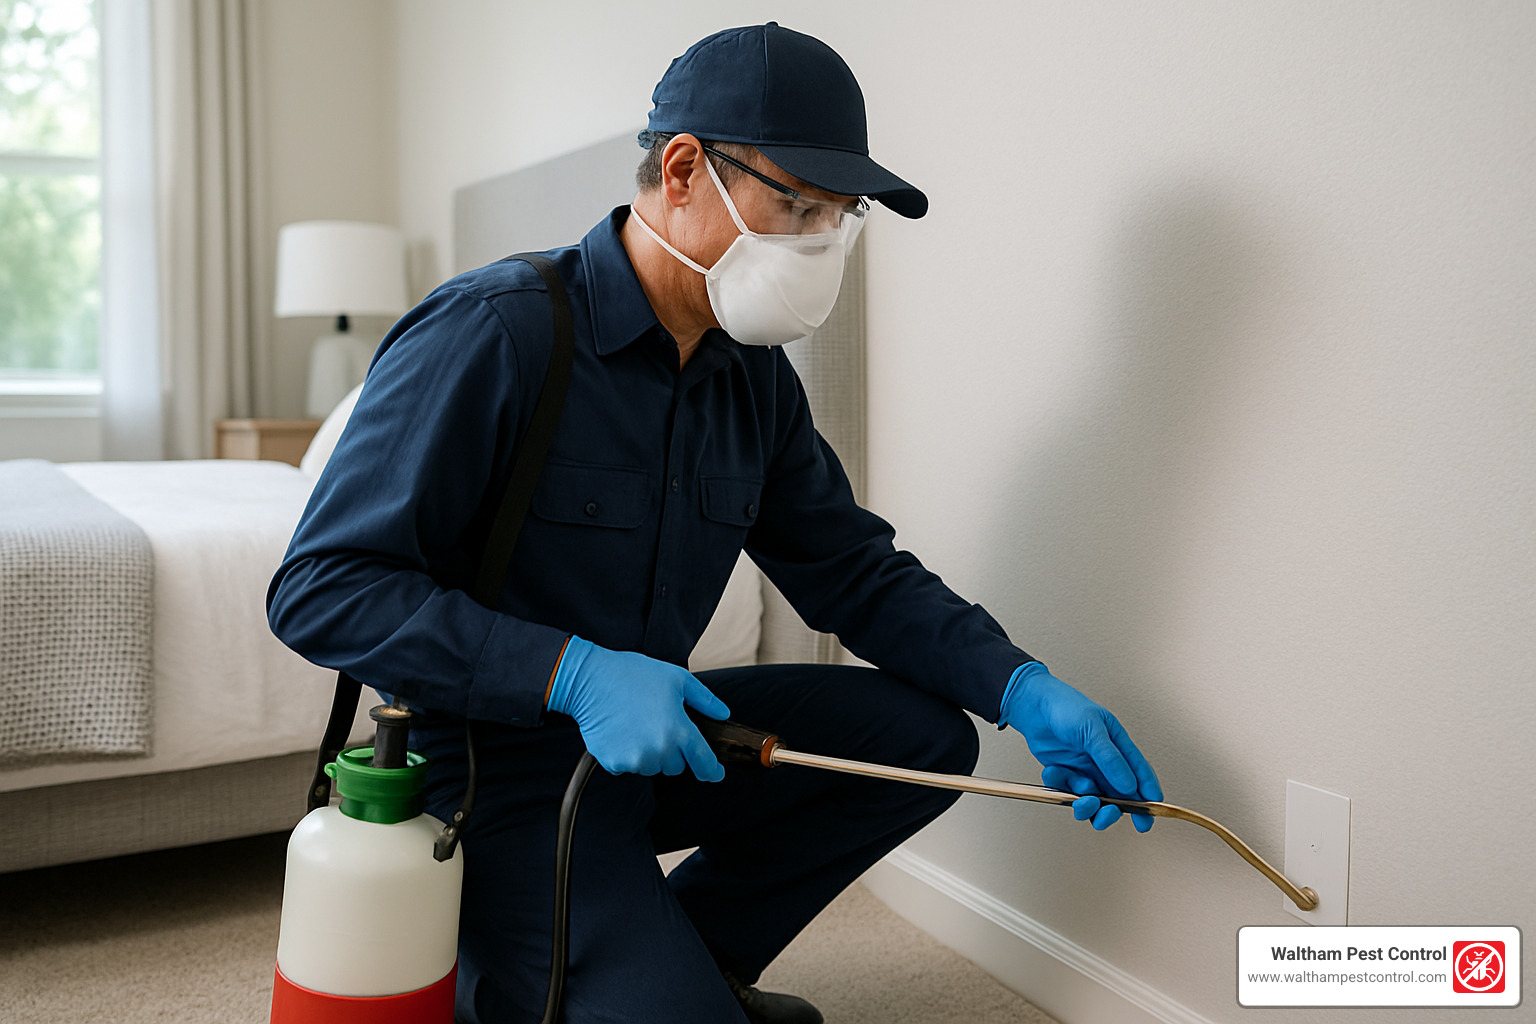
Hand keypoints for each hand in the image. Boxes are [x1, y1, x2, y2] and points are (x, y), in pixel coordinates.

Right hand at [546, 635, 728, 780]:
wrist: (590, 680)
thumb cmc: (634, 675)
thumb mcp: (678, 679)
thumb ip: (705, 700)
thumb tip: (723, 714)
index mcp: (678, 730)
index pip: (703, 761)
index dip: (712, 770)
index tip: (715, 773)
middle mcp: (658, 750)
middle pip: (676, 766)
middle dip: (673, 751)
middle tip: (659, 724)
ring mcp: (635, 759)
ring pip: (652, 767)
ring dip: (650, 754)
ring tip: (638, 725)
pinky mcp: (613, 763)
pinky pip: (629, 766)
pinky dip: (628, 754)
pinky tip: (622, 732)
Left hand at [999, 662, 1162, 831]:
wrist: (1032, 706)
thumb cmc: (1065, 707)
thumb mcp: (1092, 730)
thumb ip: (1110, 759)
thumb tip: (1130, 786)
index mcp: (1119, 746)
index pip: (1140, 774)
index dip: (1149, 796)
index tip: (1151, 815)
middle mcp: (1104, 761)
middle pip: (1119, 795)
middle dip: (1116, 809)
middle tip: (1109, 814)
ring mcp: (1085, 769)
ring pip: (1094, 800)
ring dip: (1088, 805)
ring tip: (1081, 800)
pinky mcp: (1066, 775)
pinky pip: (1069, 793)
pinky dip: (1062, 787)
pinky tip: (1054, 770)